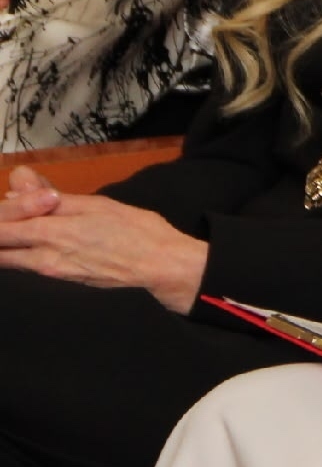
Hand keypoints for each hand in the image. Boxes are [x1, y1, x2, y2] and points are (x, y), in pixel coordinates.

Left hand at [0, 170, 208, 311]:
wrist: (159, 265)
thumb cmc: (135, 230)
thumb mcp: (95, 203)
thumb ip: (51, 198)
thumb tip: (17, 187)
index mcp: (52, 232)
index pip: (0, 226)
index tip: (5, 202)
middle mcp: (44, 257)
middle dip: (0, 229)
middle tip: (9, 212)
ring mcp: (51, 272)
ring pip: (8, 259)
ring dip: (6, 243)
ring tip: (19, 226)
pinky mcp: (62, 279)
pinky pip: (28, 265)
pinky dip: (21, 252)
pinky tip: (36, 239)